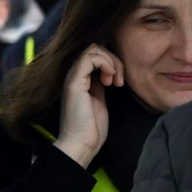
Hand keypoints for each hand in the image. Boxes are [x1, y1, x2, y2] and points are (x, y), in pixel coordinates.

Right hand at [55, 45, 122, 167]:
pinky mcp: (73, 82)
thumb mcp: (100, 98)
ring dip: (111, 61)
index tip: (118, 81)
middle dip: (113, 59)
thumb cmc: (92, 126)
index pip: (95, 53)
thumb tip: (111, 69)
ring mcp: (72, 78)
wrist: (82, 144)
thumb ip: (101, 82)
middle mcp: (74, 75)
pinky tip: (110, 80)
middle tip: (119, 80)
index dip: (111, 61)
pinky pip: (89, 57)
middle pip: (95, 47)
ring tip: (115, 81)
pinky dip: (105, 63)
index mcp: (81, 79)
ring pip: (92, 49)